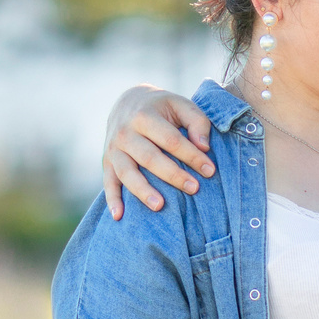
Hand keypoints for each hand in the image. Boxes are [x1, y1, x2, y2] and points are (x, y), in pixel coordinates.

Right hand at [102, 86, 218, 217]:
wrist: (128, 102)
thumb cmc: (162, 108)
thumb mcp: (180, 105)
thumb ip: (196, 121)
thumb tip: (203, 146)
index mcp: (144, 116)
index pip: (171, 140)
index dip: (191, 156)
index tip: (210, 170)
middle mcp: (125, 132)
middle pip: (149, 158)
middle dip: (173, 175)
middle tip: (194, 188)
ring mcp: (114, 149)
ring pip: (127, 173)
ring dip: (142, 191)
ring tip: (160, 206)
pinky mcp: (107, 163)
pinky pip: (108, 183)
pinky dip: (112, 200)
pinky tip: (119, 216)